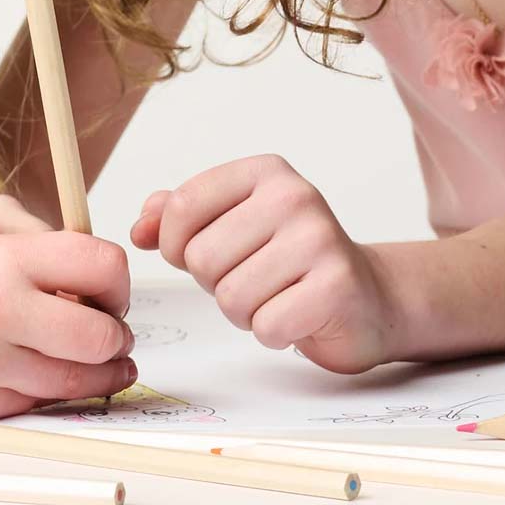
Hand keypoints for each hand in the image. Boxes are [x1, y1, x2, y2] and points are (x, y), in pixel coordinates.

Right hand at [0, 231, 136, 418]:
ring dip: (102, 374)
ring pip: (80, 378)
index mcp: (3, 257)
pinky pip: (41, 402)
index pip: (102, 264)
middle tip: (113, 336)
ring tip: (107, 365)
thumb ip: (38, 255)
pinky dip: (55, 393)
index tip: (110, 294)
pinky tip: (53, 379)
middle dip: (117, 337)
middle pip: (103, 333)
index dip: (118, 283)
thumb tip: (101, 285)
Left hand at [130, 156, 395, 372]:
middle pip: (201, 257)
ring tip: (275, 296)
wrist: (365, 297)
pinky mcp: (336, 287)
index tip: (197, 253)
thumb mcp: (229, 225)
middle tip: (253, 279)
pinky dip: (273, 332)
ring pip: (230, 296)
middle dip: (215, 283)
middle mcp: (294, 196)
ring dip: (244, 311)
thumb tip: (139, 228)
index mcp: (263, 172)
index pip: (182, 206)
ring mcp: (320, 239)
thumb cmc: (286, 261)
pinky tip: (296, 315)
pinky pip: (266, 325)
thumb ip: (179, 217)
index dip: (174, 245)